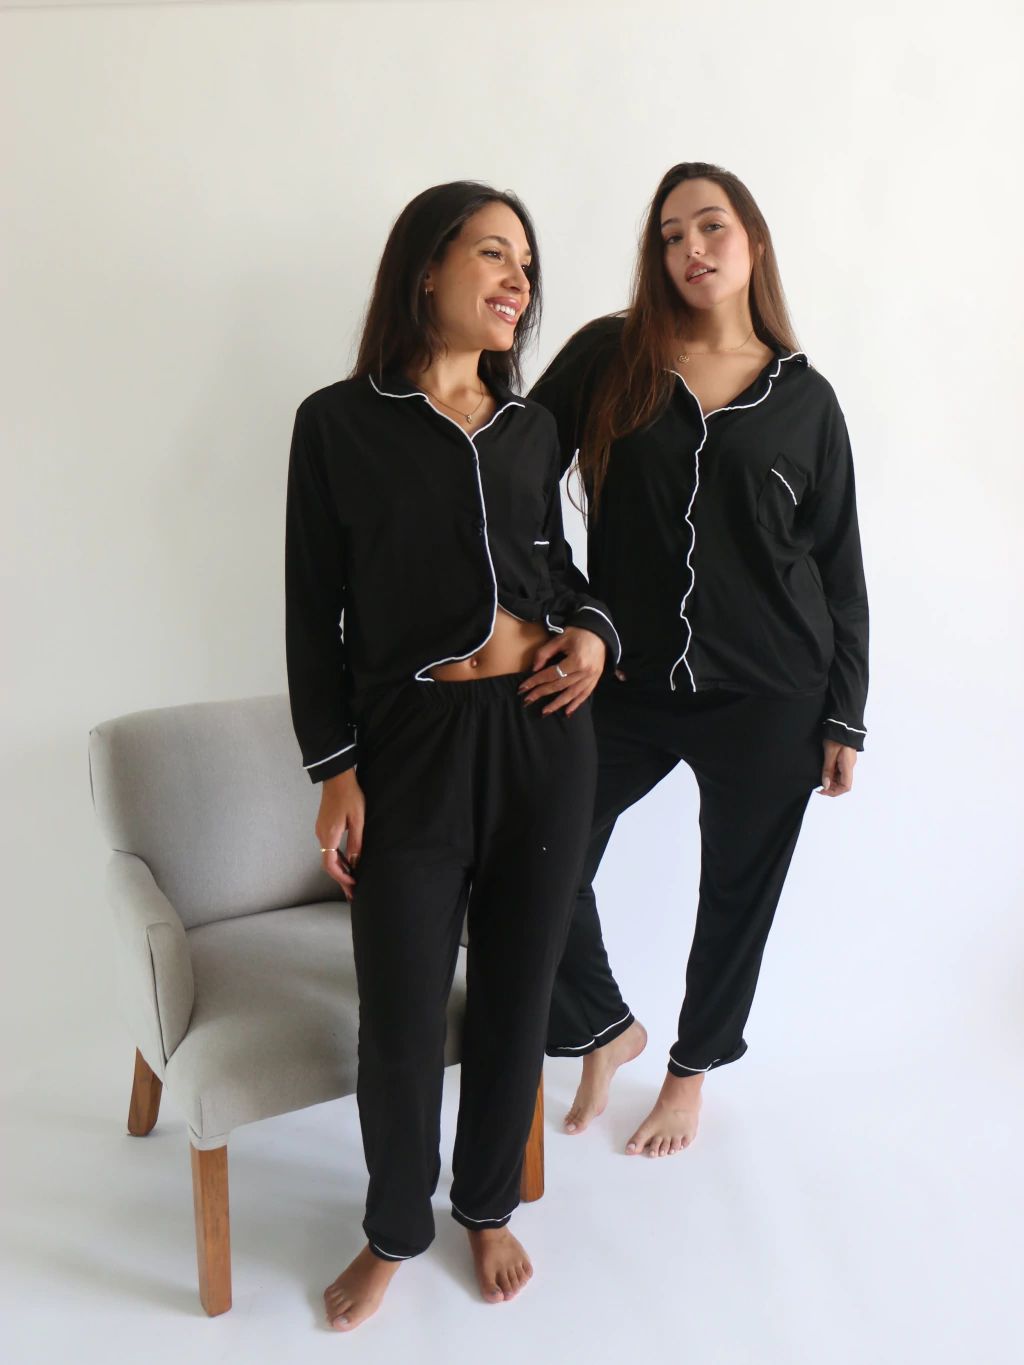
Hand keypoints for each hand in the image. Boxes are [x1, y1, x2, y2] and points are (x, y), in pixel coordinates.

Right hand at [316, 769, 364, 896]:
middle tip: (352, 892)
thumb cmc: (350, 796)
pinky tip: (348, 862)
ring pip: (328, 856)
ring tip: (352, 880)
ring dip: (339, 869)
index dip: (341, 878)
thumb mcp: (358, 820)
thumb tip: (356, 861)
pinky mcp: (323, 825)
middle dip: (340, 878)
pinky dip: (337, 858)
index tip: (352, 886)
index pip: (330, 865)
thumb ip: (356, 841)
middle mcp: (321, 834)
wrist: (337, 777)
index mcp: (329, 835)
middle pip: (328, 863)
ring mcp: (320, 830)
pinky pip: (329, 847)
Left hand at [518, 626, 605, 715]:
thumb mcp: (560, 639)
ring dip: (557, 704)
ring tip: (545, 712)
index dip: (536, 681)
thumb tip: (534, 668)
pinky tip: (567, 713)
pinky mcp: (595, 679)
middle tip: (528, 700)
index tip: (523, 687)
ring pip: (571, 694)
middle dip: (542, 693)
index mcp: (576, 660)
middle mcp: (584, 672)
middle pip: (559, 685)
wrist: (600, 633)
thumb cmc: (579, 633)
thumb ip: (545, 653)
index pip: (551, 674)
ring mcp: (591, 677)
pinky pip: (585, 695)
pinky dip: (576, 704)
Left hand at [818, 741, 856, 796]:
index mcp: (848, 765)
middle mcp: (850, 766)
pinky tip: (825, 772)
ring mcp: (848, 762)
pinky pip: (840, 771)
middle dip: (832, 787)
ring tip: (820, 779)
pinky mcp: (845, 759)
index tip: (823, 790)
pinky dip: (832, 775)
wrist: (842, 723)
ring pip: (841, 778)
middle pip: (843, 784)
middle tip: (818, 786)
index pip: (846, 787)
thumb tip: (826, 785)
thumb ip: (828, 770)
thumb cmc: (836, 736)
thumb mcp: (829, 753)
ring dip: (831, 781)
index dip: (835, 792)